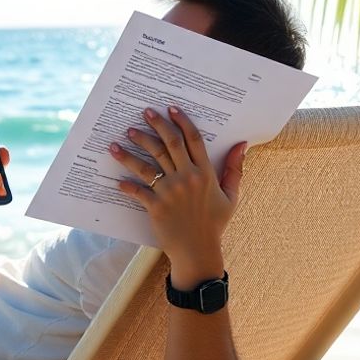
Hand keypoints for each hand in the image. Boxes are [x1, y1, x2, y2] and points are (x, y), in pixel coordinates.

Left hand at [108, 107, 246, 281]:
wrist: (198, 251)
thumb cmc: (214, 223)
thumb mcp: (230, 196)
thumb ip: (234, 169)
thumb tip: (242, 145)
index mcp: (206, 173)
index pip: (194, 140)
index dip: (182, 121)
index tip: (171, 108)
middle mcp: (187, 178)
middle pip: (169, 144)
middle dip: (156, 125)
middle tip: (145, 113)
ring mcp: (170, 192)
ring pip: (148, 164)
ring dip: (132, 150)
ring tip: (121, 139)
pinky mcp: (156, 206)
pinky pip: (137, 191)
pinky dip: (126, 185)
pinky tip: (117, 180)